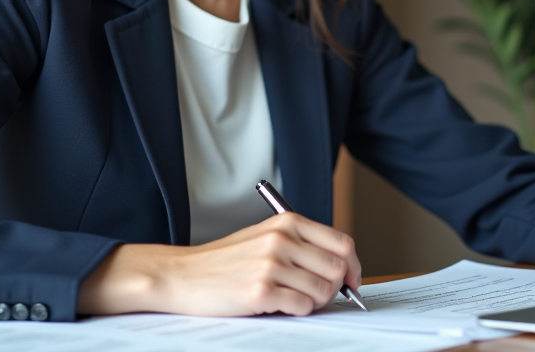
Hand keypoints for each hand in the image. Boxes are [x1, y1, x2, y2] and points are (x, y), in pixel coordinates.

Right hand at [77, 212, 360, 316]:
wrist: (181, 275)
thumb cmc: (223, 261)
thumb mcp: (264, 237)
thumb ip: (300, 244)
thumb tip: (340, 267)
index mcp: (287, 223)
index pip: (342, 243)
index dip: (353, 266)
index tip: (351, 281)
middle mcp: (282, 239)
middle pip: (337, 269)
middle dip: (334, 288)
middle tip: (316, 296)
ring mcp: (272, 265)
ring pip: (323, 291)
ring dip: (313, 302)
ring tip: (290, 299)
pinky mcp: (261, 291)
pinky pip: (302, 307)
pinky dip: (297, 311)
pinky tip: (278, 306)